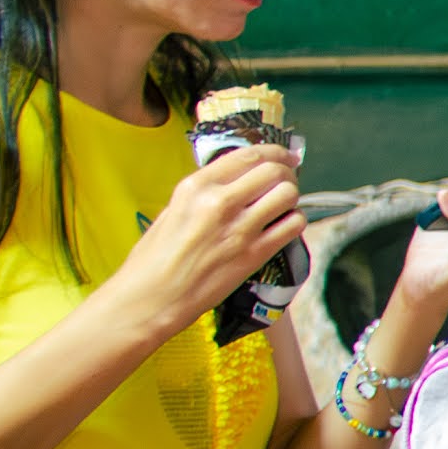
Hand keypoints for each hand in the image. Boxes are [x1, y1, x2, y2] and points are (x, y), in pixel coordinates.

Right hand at [110, 145, 307, 338]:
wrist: (153, 296)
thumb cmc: (156, 257)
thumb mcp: (173, 210)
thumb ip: (206, 192)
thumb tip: (238, 180)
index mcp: (195, 187)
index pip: (248, 155)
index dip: (274, 152)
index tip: (285, 156)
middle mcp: (219, 202)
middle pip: (274, 171)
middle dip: (286, 173)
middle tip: (286, 182)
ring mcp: (240, 229)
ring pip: (288, 195)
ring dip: (291, 198)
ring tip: (282, 206)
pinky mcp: (254, 254)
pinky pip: (293, 225)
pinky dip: (294, 222)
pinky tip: (283, 227)